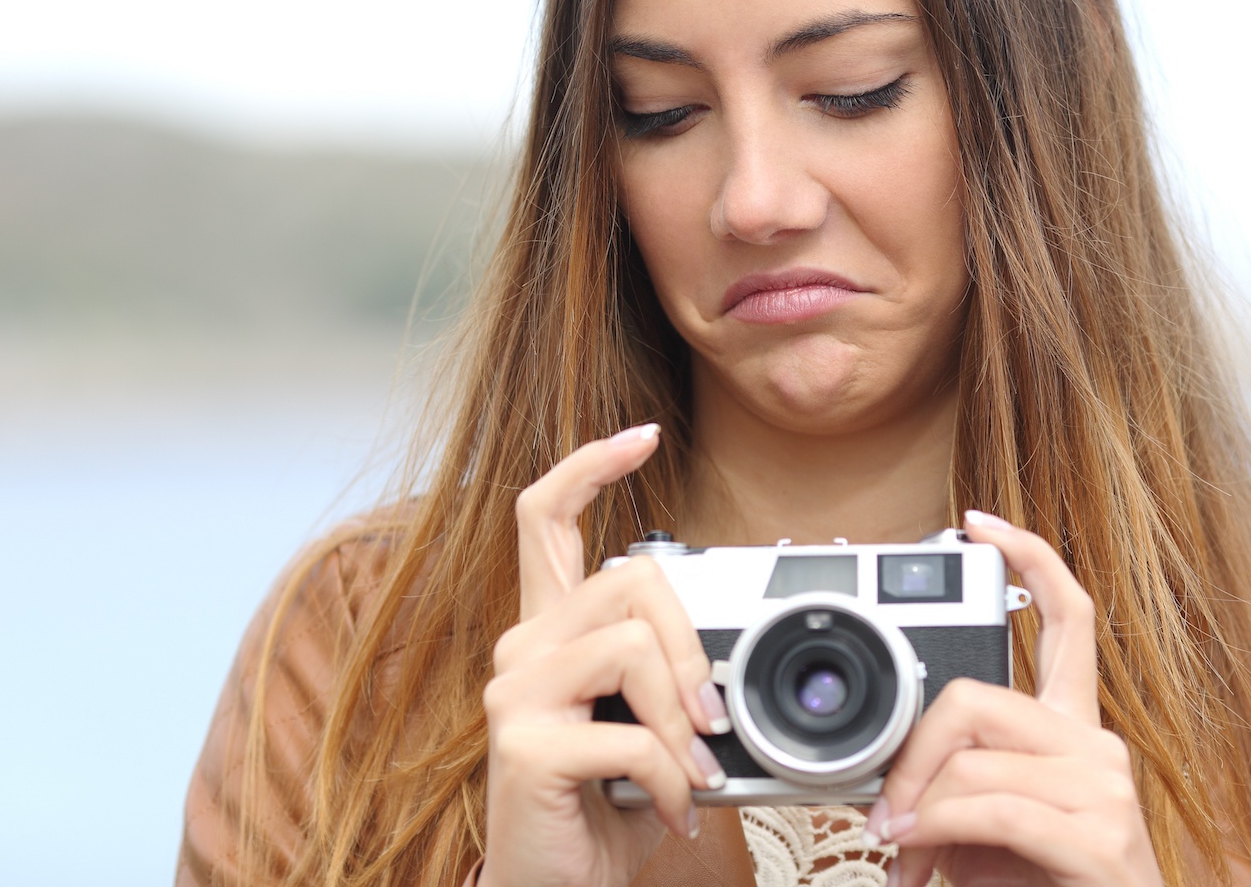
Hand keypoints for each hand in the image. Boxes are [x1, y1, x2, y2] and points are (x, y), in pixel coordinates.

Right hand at [478, 425, 727, 886]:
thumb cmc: (604, 812)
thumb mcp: (647, 732)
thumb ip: (671, 682)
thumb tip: (737, 665)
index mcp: (551, 632)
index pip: (548, 517)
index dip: (590, 467)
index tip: (640, 437)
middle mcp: (522, 646)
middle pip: (625, 576)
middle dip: (692, 645)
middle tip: (713, 722)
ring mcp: (513, 690)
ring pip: (630, 644)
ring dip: (683, 721)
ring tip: (691, 777)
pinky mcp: (521, 742)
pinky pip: (630, 735)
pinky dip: (669, 781)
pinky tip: (666, 813)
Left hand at [870, 510, 1161, 886]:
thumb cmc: (1039, 885)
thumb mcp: (981, 824)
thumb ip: (946, 781)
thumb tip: (882, 783)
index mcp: (1072, 728)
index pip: (1069, 617)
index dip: (1031, 558)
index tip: (978, 522)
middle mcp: (1096, 745)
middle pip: (976, 698)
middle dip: (910, 753)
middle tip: (883, 808)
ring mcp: (1105, 788)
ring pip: (973, 758)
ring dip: (917, 808)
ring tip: (899, 848)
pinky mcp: (1100, 836)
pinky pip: (992, 807)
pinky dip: (937, 830)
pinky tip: (915, 855)